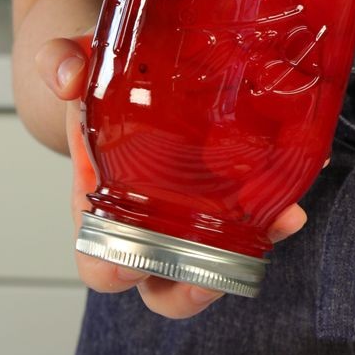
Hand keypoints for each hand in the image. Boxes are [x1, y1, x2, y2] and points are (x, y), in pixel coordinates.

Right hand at [36, 36, 306, 320]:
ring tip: (276, 223)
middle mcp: (146, 223)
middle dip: (188, 291)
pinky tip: (290, 203)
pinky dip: (273, 218)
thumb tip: (67, 77)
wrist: (133, 70)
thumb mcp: (79, 68)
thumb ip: (63, 63)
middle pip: (162, 287)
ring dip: (245, 254)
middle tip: (210, 278)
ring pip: (215, 262)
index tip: (127, 265)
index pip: (99, 260)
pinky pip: (250, 225)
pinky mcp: (225, 199)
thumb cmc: (101, 85)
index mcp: (101, 205)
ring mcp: (188, 217)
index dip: (110, 269)